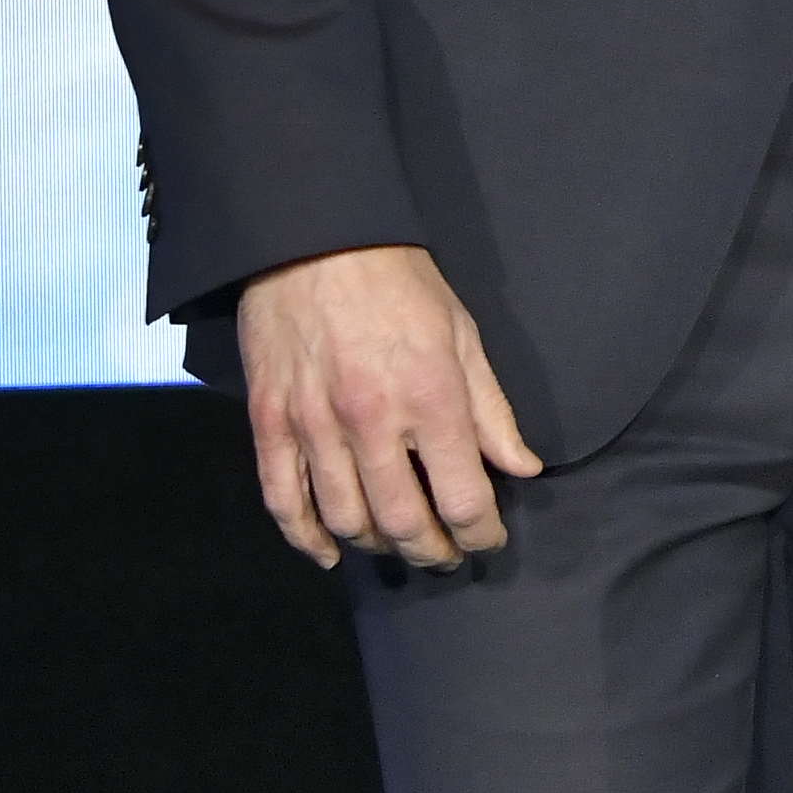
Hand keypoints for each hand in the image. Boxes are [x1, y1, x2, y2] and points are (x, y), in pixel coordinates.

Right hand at [239, 245, 540, 573]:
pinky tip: (330, 553)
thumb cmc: (398, 281)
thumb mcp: (463, 335)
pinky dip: (305, 538)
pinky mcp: (270, 422)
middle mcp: (371, 421)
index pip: (462, 499)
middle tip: (447, 554)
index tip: (488, 538)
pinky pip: (283, 500)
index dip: (481, 533)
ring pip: (346, 519)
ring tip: (399, 544)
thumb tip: (522, 467)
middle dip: (432, 551)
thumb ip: (492, 410)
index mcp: (429, 397)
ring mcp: (313, 425)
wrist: (313, 237)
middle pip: (403, 522)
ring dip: (378, 546)